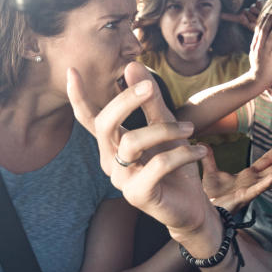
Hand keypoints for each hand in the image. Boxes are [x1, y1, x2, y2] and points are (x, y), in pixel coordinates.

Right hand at [68, 61, 218, 246]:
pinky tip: (199, 151)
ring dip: (166, 129)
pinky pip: (157, 164)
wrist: (192, 205)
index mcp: (113, 143)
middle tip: (150, 88)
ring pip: (132, 142)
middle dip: (125, 101)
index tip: (72, 70)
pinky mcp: (137, 195)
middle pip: (104, 124)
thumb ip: (150, 100)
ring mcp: (120, 179)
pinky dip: (181, 154)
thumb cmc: (176, 166)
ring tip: (190, 129)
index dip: (79, 97)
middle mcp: (110, 160)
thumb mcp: (166, 127)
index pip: (89, 119)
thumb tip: (132, 66)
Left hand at [200, 139, 271, 213]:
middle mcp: (253, 183)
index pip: (264, 162)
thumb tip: (204, 144)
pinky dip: (267, 183)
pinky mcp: (243, 198)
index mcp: (247, 177)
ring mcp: (251, 190)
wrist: (204, 210)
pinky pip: (257, 190)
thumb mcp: (210, 173)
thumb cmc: (210, 196)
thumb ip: (210, 159)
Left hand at [221, 0, 264, 31]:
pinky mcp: (259, 2)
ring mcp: (254, 8)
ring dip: (257, 13)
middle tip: (259, 20)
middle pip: (244, 12)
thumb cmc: (268, 28)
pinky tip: (265, 8)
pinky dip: (261, 6)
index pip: (236, 18)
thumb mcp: (256, 29)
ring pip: (250, 8)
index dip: (228, 16)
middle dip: (251, 16)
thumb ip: (247, 23)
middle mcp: (250, 14)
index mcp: (247, 21)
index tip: (220, 15)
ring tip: (263, 16)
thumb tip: (241, 16)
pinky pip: (256, 3)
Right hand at [247, 11, 271, 89]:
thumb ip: (258, 46)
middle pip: (264, 31)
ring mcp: (264, 53)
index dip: (264, 21)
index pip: (259, 30)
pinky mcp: (270, 59)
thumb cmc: (259, 69)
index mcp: (256, 45)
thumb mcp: (255, 55)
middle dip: (269, 21)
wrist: (256, 81)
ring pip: (269, 38)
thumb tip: (261, 38)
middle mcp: (259, 47)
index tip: (268, 13)